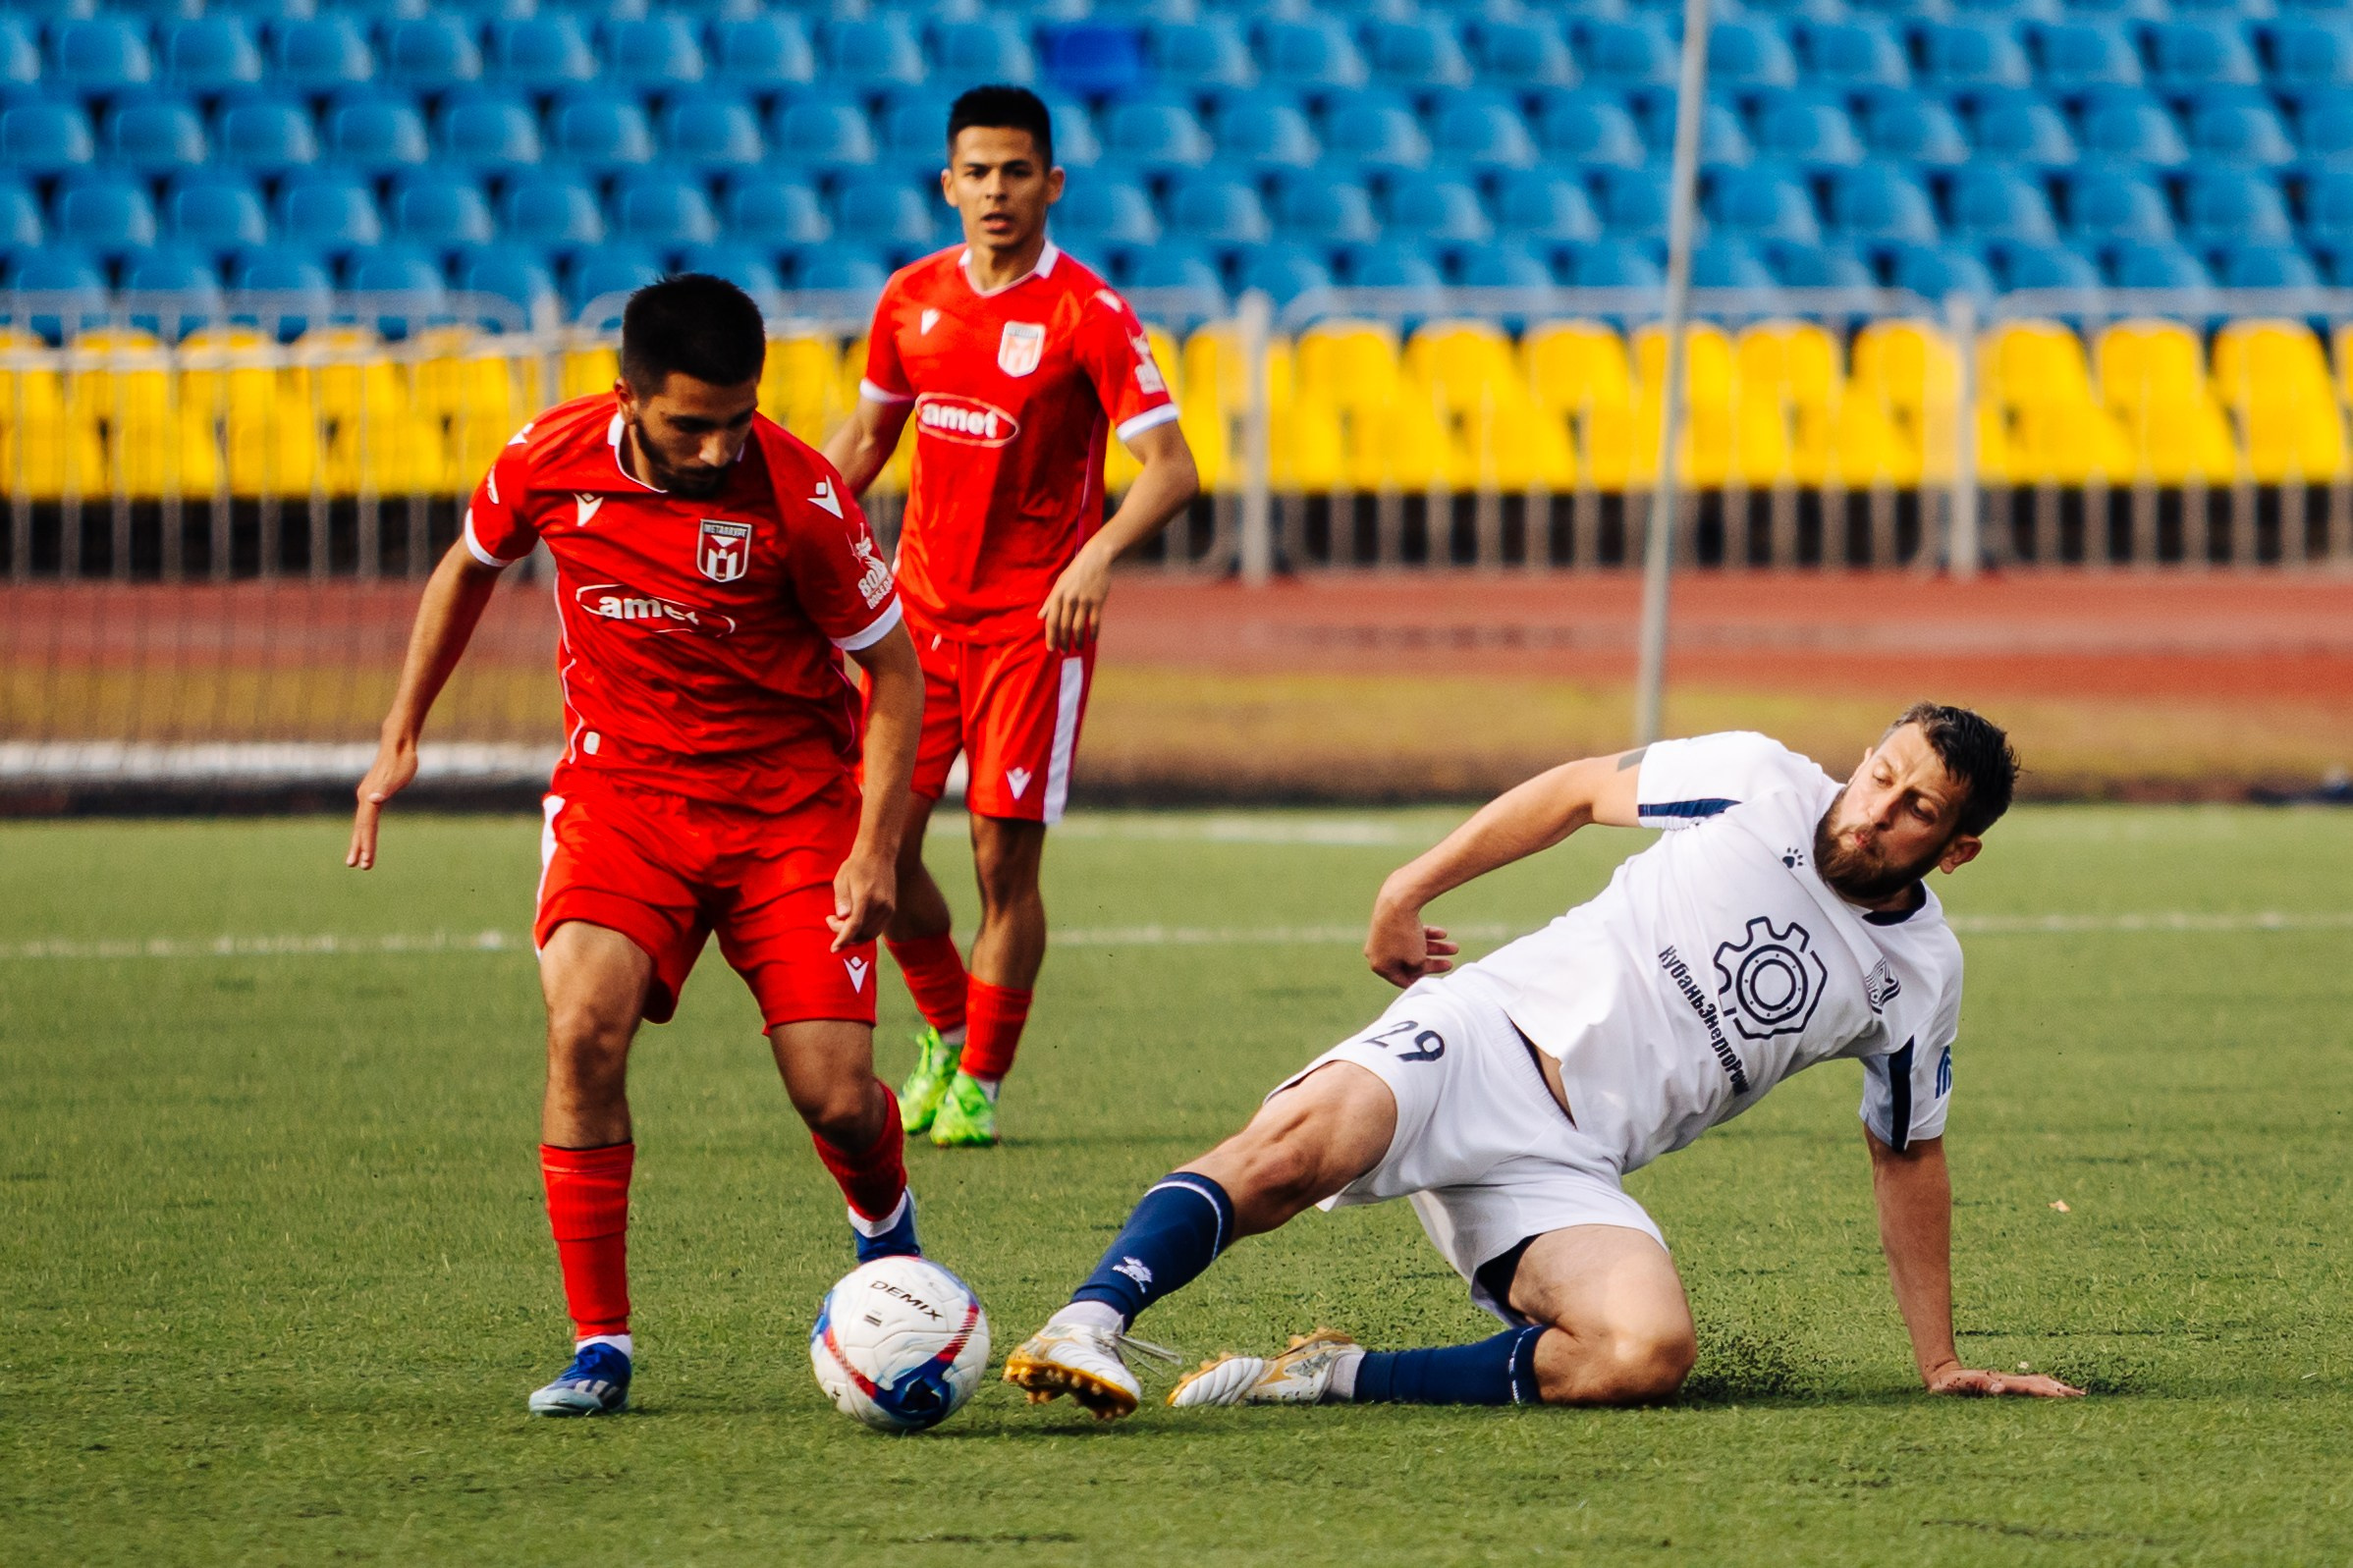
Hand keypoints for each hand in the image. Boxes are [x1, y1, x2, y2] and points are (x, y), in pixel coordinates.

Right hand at [346, 732, 418, 869]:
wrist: (398, 743)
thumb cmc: (402, 760)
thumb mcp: (398, 776)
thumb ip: (386, 788)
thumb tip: (373, 800)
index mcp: (369, 797)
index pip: (367, 826)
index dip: (367, 844)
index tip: (367, 861)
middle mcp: (364, 798)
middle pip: (361, 828)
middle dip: (360, 847)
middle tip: (359, 866)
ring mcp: (366, 796)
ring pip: (361, 823)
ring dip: (359, 841)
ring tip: (356, 859)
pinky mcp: (371, 793)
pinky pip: (366, 817)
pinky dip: (364, 830)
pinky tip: (364, 836)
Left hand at [827, 845, 896, 951]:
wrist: (879, 854)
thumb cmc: (856, 865)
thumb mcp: (841, 879)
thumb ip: (841, 900)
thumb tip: (841, 917)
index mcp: (866, 897)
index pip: (854, 926)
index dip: (843, 939)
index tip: (834, 949)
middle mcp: (880, 905)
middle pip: (861, 932)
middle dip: (844, 934)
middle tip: (830, 920)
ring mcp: (888, 908)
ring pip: (870, 934)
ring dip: (854, 934)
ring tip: (840, 920)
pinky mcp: (891, 909)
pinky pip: (877, 928)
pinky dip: (864, 931)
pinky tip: (853, 920)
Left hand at [1039, 544, 1112, 652]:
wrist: (1095, 559)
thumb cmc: (1075, 572)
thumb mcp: (1059, 584)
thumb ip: (1050, 602)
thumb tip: (1040, 617)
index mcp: (1058, 596)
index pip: (1051, 621)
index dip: (1050, 637)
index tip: (1051, 649)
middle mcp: (1069, 599)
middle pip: (1064, 627)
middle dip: (1063, 642)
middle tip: (1064, 652)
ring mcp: (1084, 600)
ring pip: (1078, 627)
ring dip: (1078, 641)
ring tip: (1078, 648)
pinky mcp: (1097, 601)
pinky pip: (1094, 622)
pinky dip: (1093, 633)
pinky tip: (1092, 640)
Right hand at [1364, 896, 1458, 987]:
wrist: (1397, 902)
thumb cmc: (1405, 936)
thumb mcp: (1416, 960)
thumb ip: (1418, 970)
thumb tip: (1419, 970)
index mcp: (1380, 966)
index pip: (1402, 980)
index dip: (1421, 981)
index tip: (1436, 981)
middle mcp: (1378, 952)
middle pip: (1409, 962)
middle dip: (1432, 963)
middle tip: (1450, 964)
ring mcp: (1382, 936)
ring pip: (1412, 946)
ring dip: (1435, 948)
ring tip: (1454, 948)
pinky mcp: (1389, 922)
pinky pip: (1409, 933)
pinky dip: (1426, 934)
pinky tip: (1443, 934)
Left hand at [1923, 1362, 2084, 1398]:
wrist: (1942, 1374)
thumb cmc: (1949, 1384)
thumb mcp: (1959, 1384)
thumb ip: (1978, 1384)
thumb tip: (1999, 1388)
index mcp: (2002, 1384)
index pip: (2029, 1389)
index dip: (2046, 1393)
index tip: (2064, 1397)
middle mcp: (2009, 1382)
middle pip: (2039, 1384)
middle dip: (2059, 1391)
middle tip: (2082, 1398)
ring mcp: (2009, 1383)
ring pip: (2038, 1384)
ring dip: (2057, 1389)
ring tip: (2079, 1396)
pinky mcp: (2007, 1387)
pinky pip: (2032, 1388)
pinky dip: (2048, 1390)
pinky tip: (2059, 1395)